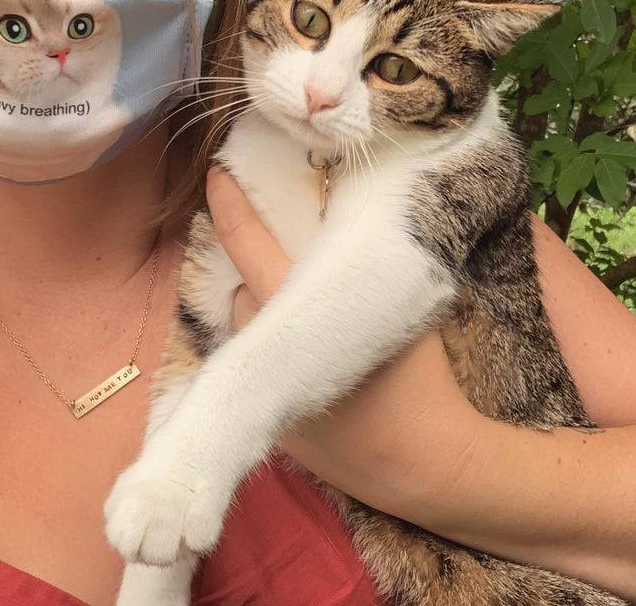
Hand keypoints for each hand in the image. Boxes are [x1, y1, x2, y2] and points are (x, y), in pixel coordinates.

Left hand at [205, 166, 483, 516]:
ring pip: (244, 320)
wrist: (419, 463)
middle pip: (238, 280)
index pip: (245, 239)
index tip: (216, 171)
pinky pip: (253, 359)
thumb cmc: (418, 376)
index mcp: (295, 306)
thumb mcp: (401, 299)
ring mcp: (258, 383)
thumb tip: (351, 209)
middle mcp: (262, 341)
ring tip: (296, 296)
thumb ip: (368, 255)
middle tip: (269, 234)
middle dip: (249, 256)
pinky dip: (268, 342)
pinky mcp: (265, 415)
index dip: (227, 201)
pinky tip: (300, 345)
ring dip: (259, 300)